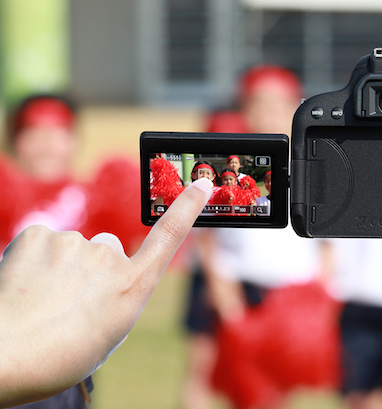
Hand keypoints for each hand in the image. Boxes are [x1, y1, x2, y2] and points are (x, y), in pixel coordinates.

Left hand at [0, 178, 212, 406]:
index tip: (202, 184)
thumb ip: (116, 293)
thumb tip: (101, 271)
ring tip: (41, 302)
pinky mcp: (39, 234)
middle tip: (67, 304)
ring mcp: (75, 243)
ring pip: (72, 248)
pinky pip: (43, 241)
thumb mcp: (107, 331)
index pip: (170, 235)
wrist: (7, 357)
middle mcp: (110, 258)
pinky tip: (24, 285)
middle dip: (91, 269)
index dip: (187, 207)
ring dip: (59, 267)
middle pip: (107, 250)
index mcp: (133, 286)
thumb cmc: (57, 356)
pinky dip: (33, 259)